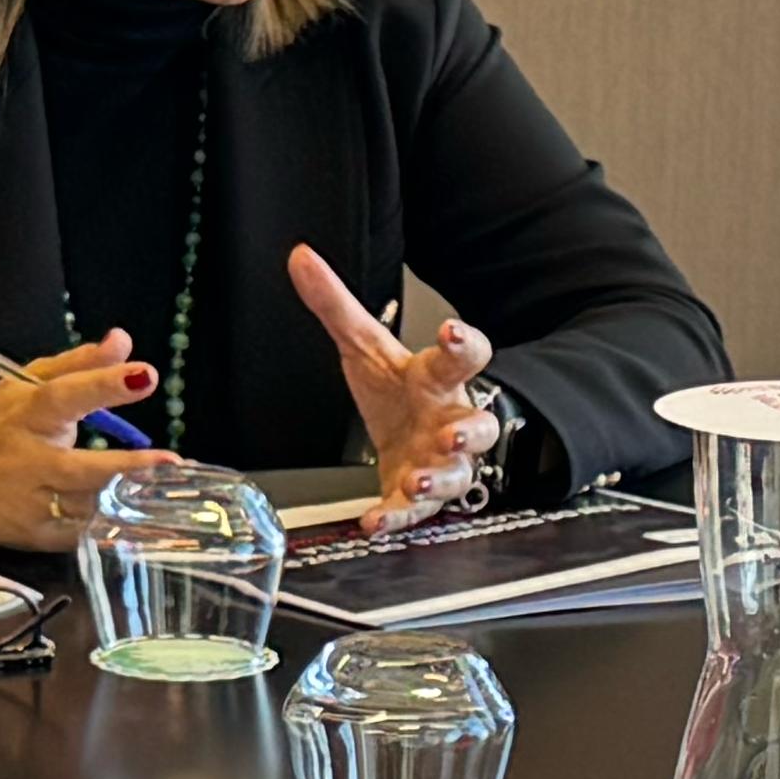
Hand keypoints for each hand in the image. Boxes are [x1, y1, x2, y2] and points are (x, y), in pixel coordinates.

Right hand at [0, 338, 171, 546]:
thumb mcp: (25, 384)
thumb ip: (79, 365)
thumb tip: (122, 341)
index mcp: (25, 415)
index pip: (66, 395)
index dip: (105, 386)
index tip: (145, 377)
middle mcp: (27, 463)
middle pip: (83, 469)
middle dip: (129, 467)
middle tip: (170, 463)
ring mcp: (29, 505)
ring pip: (90, 507)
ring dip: (126, 499)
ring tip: (162, 491)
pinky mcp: (33, 537)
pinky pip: (83, 535)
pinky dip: (109, 525)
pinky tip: (134, 517)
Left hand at [288, 241, 504, 528]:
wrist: (406, 436)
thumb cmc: (397, 389)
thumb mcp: (365, 344)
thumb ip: (335, 303)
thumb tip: (301, 257)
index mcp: (437, 379)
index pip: (466, 356)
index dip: (463, 343)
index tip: (452, 330)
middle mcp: (450, 421)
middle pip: (479, 425)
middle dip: (470, 432)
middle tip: (454, 434)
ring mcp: (441, 462)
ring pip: (457, 475)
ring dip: (439, 479)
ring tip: (418, 479)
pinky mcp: (420, 496)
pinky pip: (416, 513)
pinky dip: (397, 518)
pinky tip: (376, 521)